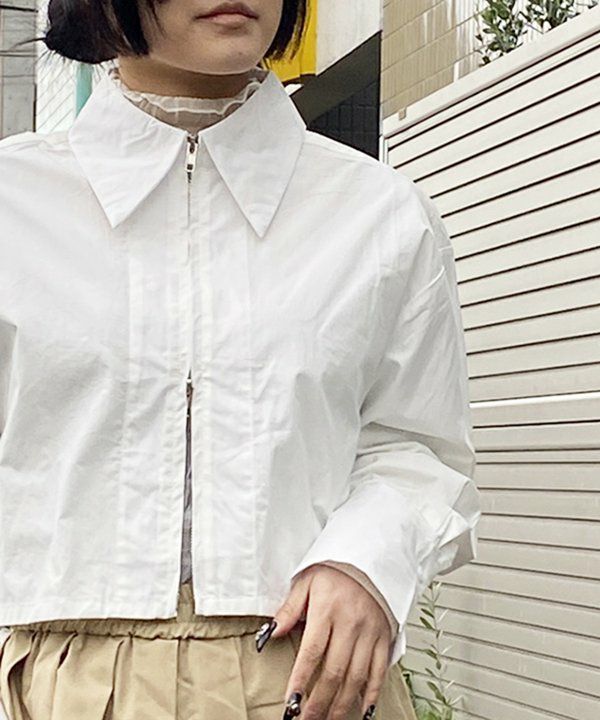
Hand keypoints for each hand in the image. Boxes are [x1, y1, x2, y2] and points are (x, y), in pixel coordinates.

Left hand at [269, 564, 392, 719]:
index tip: (291, 703)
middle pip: (334, 672)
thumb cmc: (335, 570)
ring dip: (341, 705)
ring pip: (356, 678)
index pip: (312, 652)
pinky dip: (371, 695)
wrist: (371, 558)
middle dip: (318, 702)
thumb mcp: (306, 581)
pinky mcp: (384, 638)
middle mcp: (350, 624)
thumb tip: (269, 633)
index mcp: (327, 609)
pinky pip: (379, 672)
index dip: (301, 680)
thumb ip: (289, 609)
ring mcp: (369, 633)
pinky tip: (362, 712)